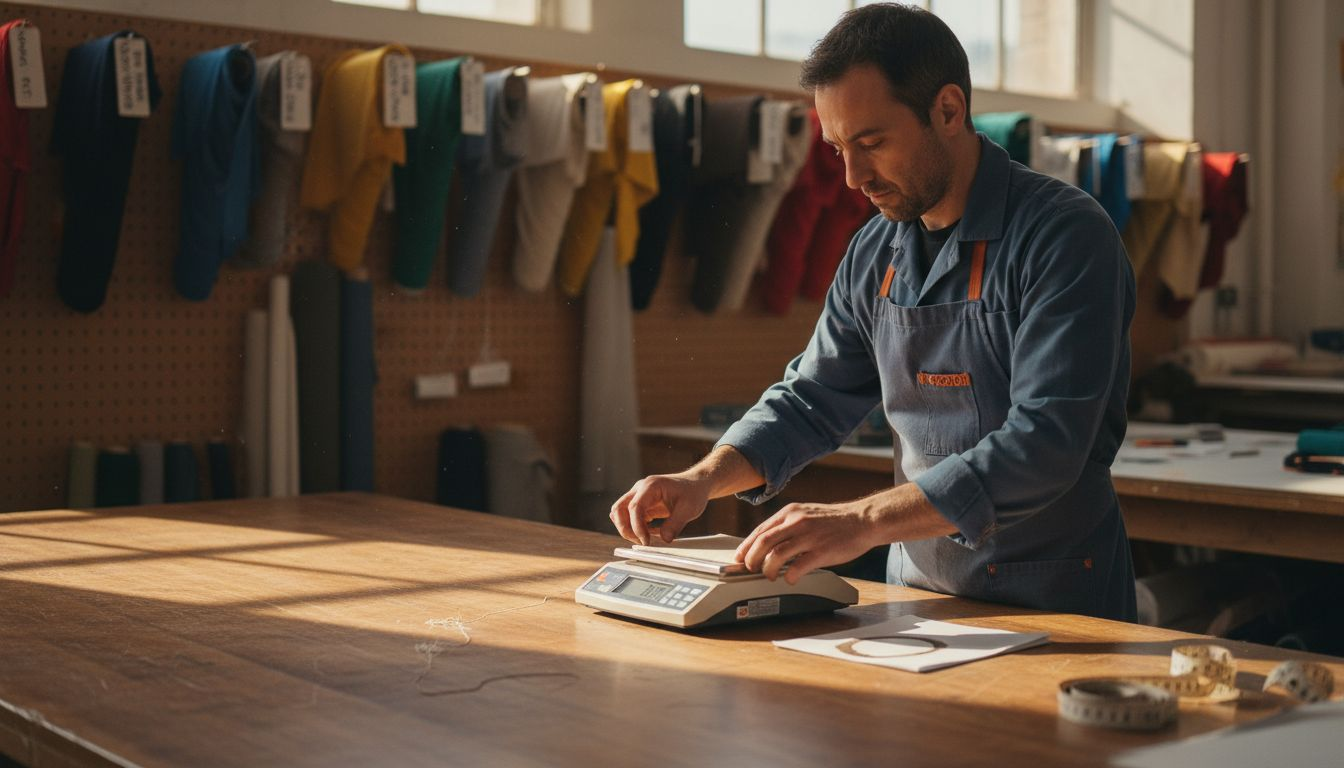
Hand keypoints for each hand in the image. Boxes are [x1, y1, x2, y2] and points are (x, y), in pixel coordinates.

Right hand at [609, 473, 710, 544]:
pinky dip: (634, 528)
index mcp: (651, 486)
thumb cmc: (693, 493)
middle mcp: (640, 489)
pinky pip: (629, 517)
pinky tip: (649, 533)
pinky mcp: (641, 504)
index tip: (646, 541)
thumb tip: (665, 539)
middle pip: (619, 509)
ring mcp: (638, 496)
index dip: (637, 526)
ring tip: (645, 539)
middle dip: (625, 528)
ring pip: (620, 513)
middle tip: (641, 542)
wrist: (695, 484)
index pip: (635, 507)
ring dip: (627, 528)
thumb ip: (676, 524)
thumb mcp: (689, 509)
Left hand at [735, 501, 883, 583]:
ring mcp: (809, 536)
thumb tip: (765, 542)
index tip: (739, 558)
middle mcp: (797, 522)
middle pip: (763, 542)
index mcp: (790, 512)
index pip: (759, 530)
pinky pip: (798, 567)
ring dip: (768, 569)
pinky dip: (790, 576)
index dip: (745, 547)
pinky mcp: (822, 551)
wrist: (863, 520)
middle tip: (750, 569)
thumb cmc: (834, 521)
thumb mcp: (805, 514)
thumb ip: (786, 525)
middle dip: (751, 559)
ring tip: (770, 576)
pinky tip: (791, 579)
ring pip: (776, 555)